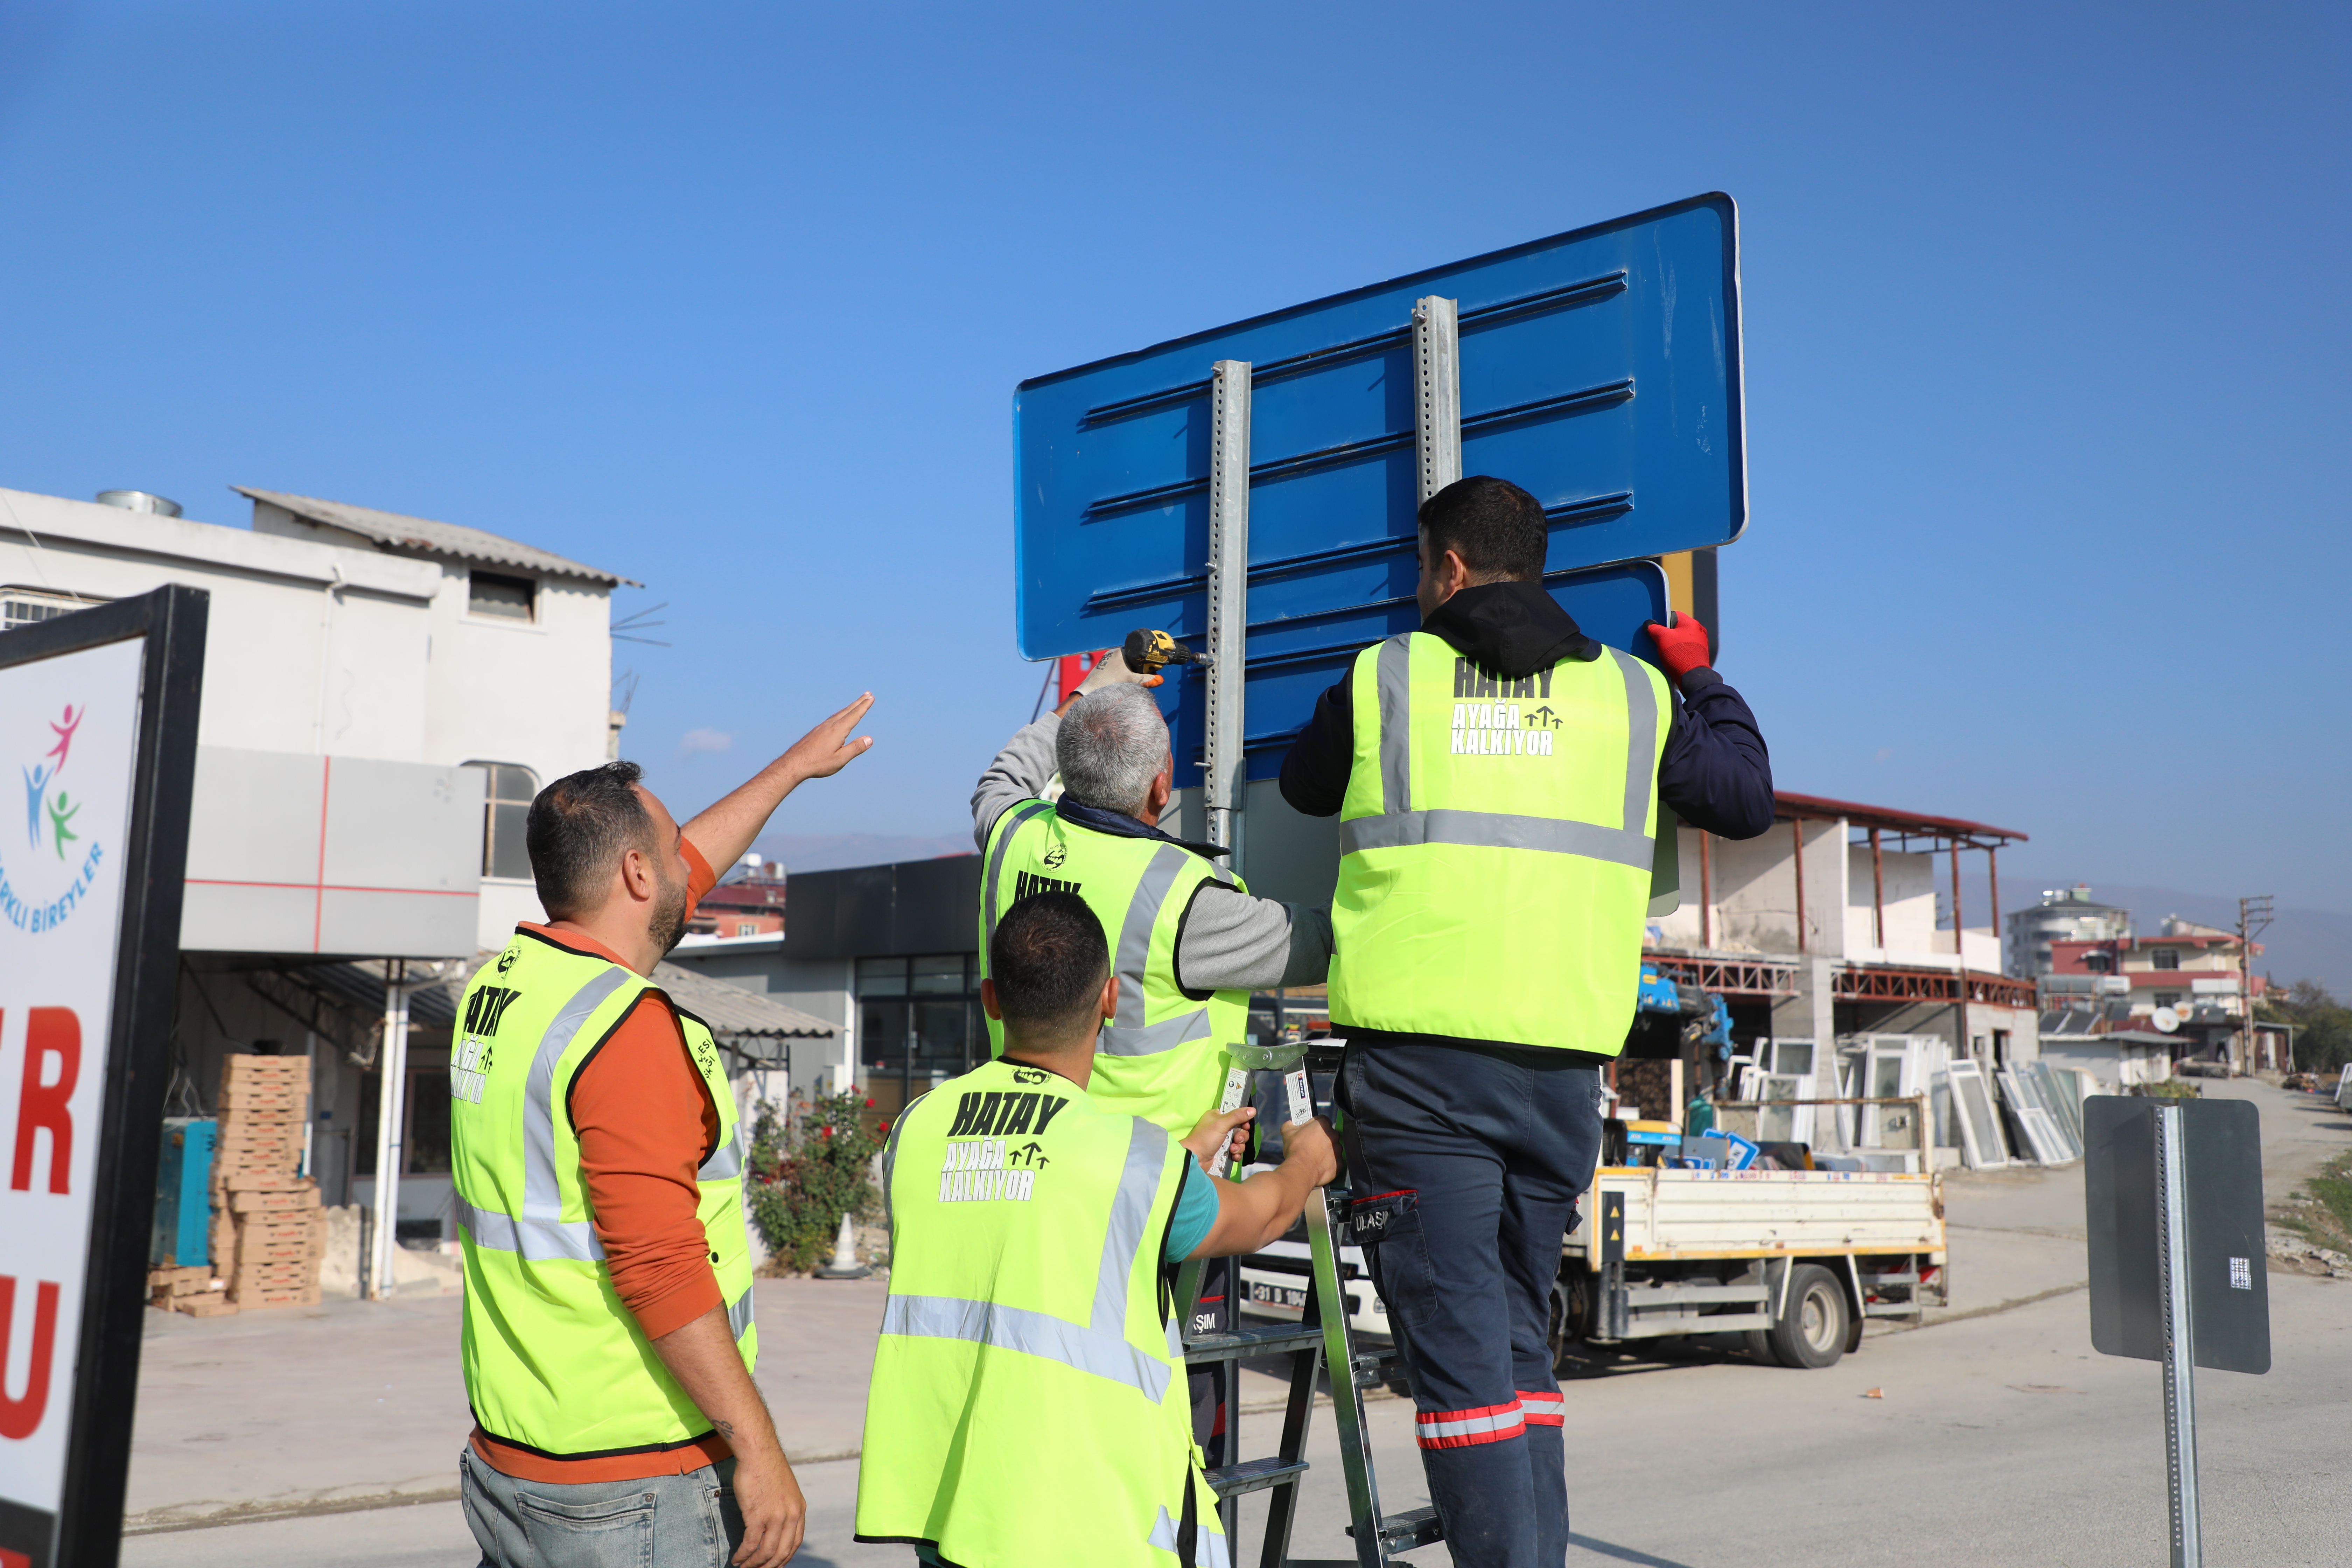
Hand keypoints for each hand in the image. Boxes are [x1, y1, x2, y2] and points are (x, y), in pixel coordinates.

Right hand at [729, 1445, 805, 1567]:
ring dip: (754, 1564)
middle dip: (769, 1566)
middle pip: (782, 1552)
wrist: (758, 1452)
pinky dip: (743, 1555)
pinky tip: (737, 1558)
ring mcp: (775, 1517)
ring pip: (766, 1552)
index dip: (784, 1558)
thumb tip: (776, 1527)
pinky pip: (751, 1544)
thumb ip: (784, 1509)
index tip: (775, 1565)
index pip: (795, 1543)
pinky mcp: (757, 1515)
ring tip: (744, 1567)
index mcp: (799, 1510)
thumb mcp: (786, 1491)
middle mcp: (791, 1515)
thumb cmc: (767, 1469)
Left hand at [781, 694, 875, 781]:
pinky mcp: (816, 731)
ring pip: (838, 714)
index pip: (854, 715)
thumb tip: (870, 739)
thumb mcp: (840, 759)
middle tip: (867, 694)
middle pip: (847, 711)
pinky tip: (838, 718)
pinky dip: (840, 714)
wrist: (794, 763)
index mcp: (838, 730)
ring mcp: (821, 727)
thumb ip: (855, 748)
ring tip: (856, 704)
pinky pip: (831, 718)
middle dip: (858, 702)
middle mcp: (830, 725)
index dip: (864, 706)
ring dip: (849, 707)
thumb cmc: (818, 763)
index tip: (871, 698)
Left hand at [1074, 649, 1162, 698]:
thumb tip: (1160, 680)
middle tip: (1139, 678)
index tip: (1148, 670)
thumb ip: (1146, 680)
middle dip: (1136, 669)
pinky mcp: (1102, 668)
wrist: (1089, 691)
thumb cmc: (1109, 683)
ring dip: (1128, 673)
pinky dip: (1120, 675)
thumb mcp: (1131, 681)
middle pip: (1130, 660)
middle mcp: (1112, 654)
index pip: (1137, 654)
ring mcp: (1106, 661)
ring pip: (1123, 666)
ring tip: (1129, 681)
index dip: (1143, 662)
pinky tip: (1120, 683)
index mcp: (1119, 651)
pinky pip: (1115, 670)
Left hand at [1182, 1104, 1255, 1172]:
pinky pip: (1236, 1151)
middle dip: (1241, 1136)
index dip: (1242, 1120)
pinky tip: (1233, 1155)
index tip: (1245, 1125)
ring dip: (1239, 1146)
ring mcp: (1222, 1140)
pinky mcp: (1223, 1151)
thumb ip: (1237, 1116)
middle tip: (1235, 1139)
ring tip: (1231, 1149)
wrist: (1195, 1159)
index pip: (1236, 1114)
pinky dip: (1236, 1154)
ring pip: (1239, 1141)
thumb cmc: (1204, 1139)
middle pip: (1240, 1129)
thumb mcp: (1221, 1124)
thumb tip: (1251, 1110)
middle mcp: (1220, 1128)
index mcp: (1218, 1117)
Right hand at [1276, 1114, 1338, 1188]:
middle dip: (1321, 1139)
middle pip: (1329, 1134)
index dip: (1314, 1126)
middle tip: (1310, 1145)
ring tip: (1313, 1156)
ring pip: (1333, 1148)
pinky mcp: (1339, 1163)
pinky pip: (1335, 1161)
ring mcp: (1338, 1150)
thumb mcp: (1287, 1133)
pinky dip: (1328, 1163)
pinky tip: (1318, 1165)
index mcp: (1323, 1124)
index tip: (1309, 1131)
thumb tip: (1288, 1124)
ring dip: (1326, 1151)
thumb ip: (1289, 1125)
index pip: (1321, 1120)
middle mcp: (1333, 1135)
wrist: (1301, 1170)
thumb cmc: (1296, 1150)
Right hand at [1642, 614, 1712, 689]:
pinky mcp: (1698, 654)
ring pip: (1680, 639)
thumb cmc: (1679, 655)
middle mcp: (1698, 631)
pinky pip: (1684, 649)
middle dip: (1666, 634)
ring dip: (1671, 644)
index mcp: (1691, 623)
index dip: (1662, 621)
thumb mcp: (1662, 638)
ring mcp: (1700, 643)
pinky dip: (1677, 652)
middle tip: (1658, 641)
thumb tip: (1649, 624)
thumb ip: (1654, 629)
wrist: (1692, 677)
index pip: (1673, 615)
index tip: (1655, 629)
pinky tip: (1672, 658)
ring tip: (1664, 652)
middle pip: (1676, 628)